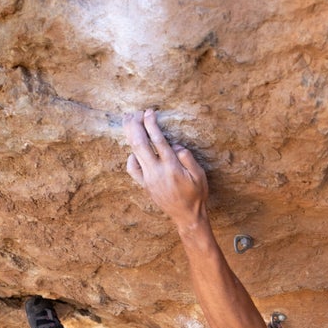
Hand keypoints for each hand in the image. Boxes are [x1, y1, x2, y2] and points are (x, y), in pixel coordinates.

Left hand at [124, 110, 208, 231]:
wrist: (187, 216)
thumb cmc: (196, 194)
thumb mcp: (199, 175)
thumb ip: (188, 157)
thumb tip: (175, 146)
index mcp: (171, 167)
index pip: (157, 140)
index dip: (151, 123)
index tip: (149, 111)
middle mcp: (156, 171)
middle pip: (139, 143)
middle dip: (135, 125)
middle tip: (135, 113)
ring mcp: (148, 178)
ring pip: (134, 152)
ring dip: (130, 135)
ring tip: (128, 121)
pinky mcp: (144, 185)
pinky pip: (132, 168)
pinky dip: (130, 156)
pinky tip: (134, 150)